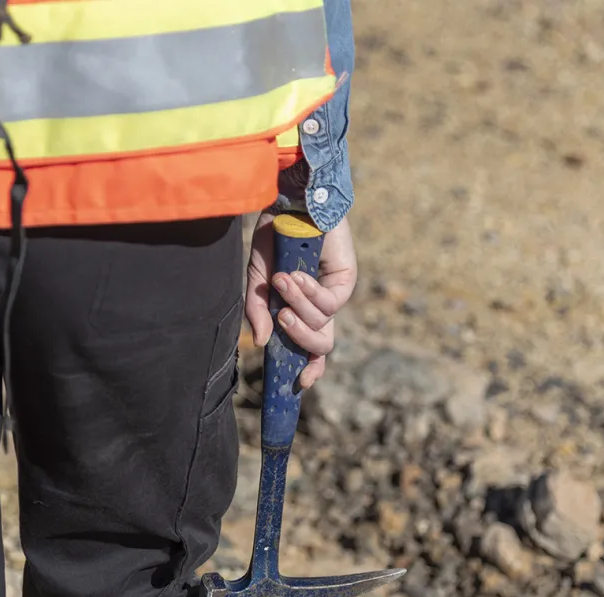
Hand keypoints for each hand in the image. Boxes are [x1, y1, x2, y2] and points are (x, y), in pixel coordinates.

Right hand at [244, 212, 357, 388]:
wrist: (289, 204)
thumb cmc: (273, 239)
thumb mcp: (257, 279)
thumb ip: (257, 311)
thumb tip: (260, 342)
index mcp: (301, 310)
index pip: (310, 348)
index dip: (309, 368)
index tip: (300, 383)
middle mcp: (320, 306)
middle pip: (321, 345)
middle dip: (300, 340)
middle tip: (282, 320)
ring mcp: (335, 294)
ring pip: (322, 325)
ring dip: (297, 306)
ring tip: (283, 280)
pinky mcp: (346, 280)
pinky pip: (328, 303)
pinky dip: (308, 292)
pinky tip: (298, 273)